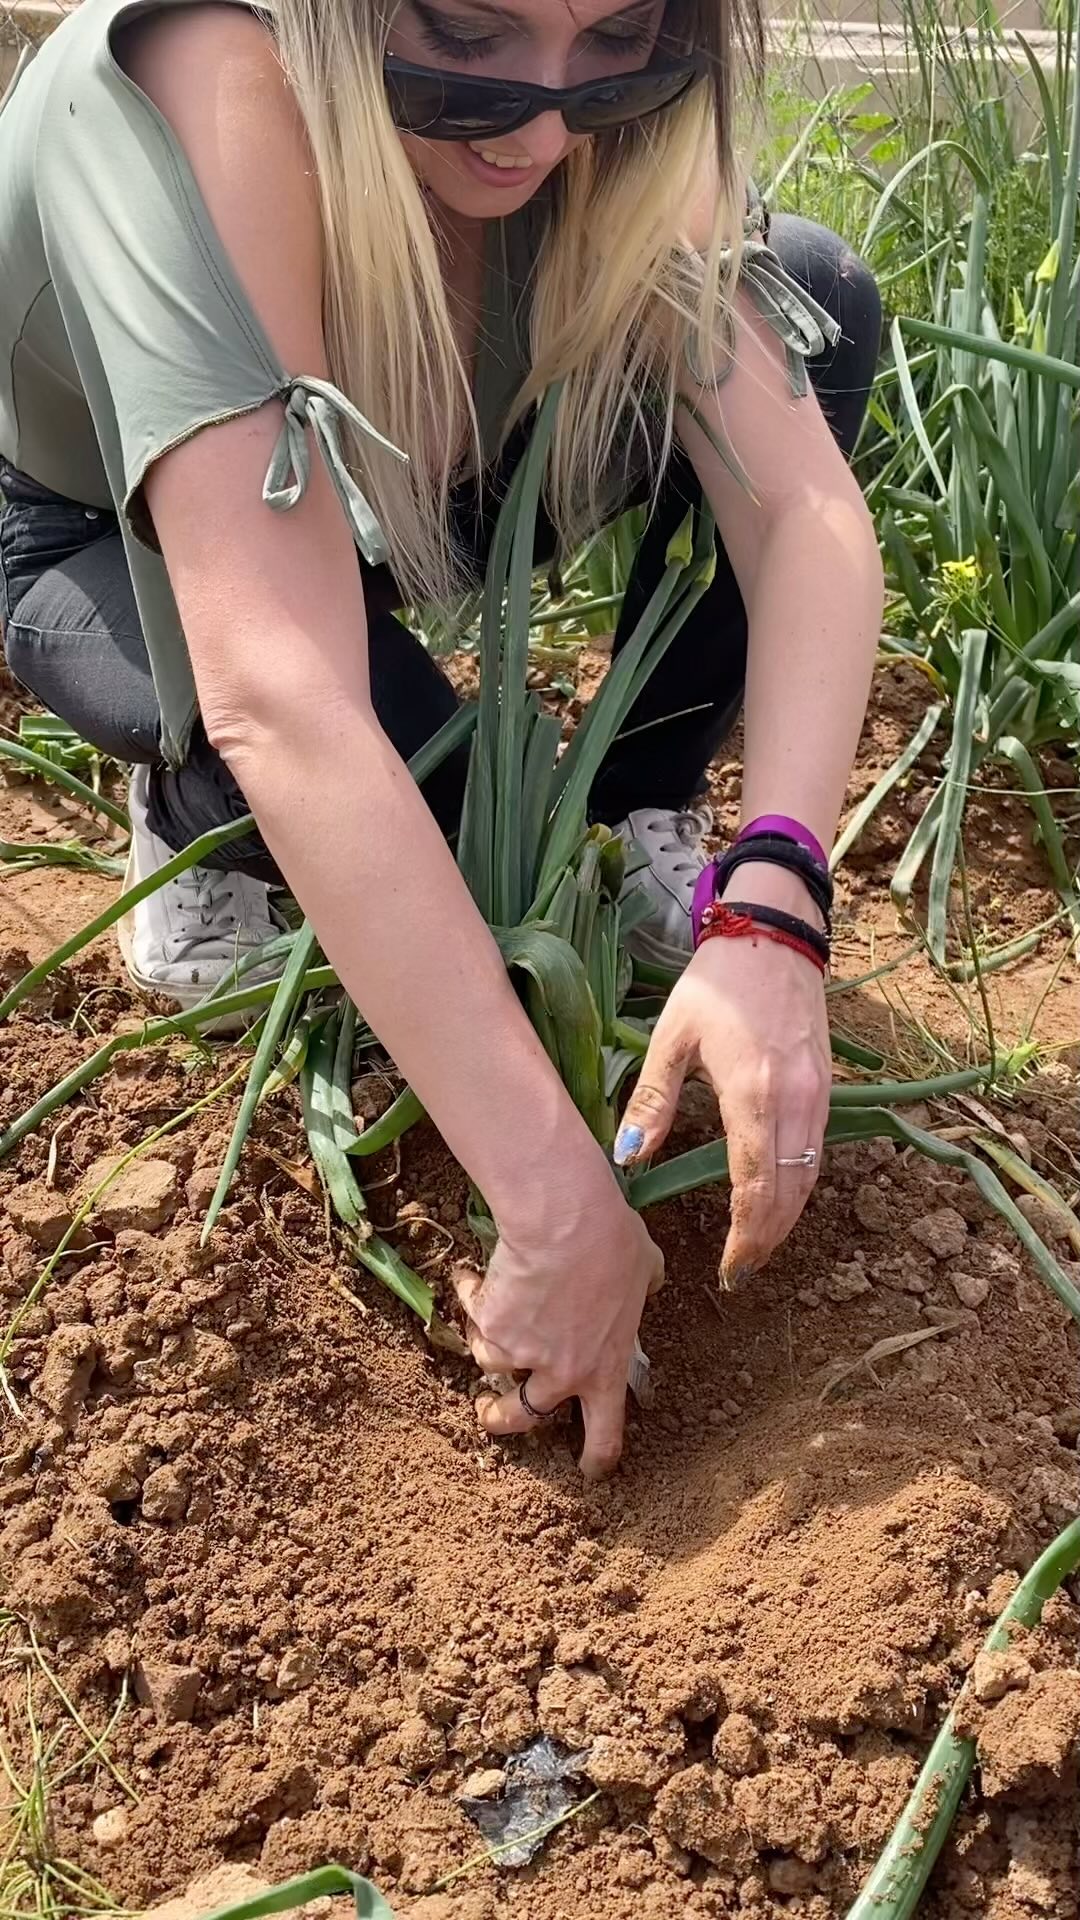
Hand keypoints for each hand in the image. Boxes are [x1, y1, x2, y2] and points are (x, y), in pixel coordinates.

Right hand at [453, 1183, 663, 1479]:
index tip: (589, 1470)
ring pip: (491, 1362)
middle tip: (489, 1411)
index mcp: (606, 1370)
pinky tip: (472, 1277)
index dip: (595, 1459)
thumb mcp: (646, 1272)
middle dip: (500, 1419)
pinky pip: (473, 1316)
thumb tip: (646, 1281)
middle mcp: (560, 1374)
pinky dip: (471, 1297)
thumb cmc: (615, 1245)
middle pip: (523, 1418)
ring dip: (488, 1338)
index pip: (605, 1435)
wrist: (567, 1226)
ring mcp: (520, 1354)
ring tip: (488, 1306)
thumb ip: (643, 1290)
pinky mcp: (489, 1326)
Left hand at [615, 864, 830, 1283]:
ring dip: (787, 1217)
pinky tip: (776, 1199)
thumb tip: (627, 1159)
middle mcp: (797, 1100)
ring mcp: (820, 1094)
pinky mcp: (828, 1086)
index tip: (729, 1268)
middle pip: (792, 1193)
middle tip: (741, 1271)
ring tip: (757, 1247)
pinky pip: (818, 1150)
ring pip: (811, 1176)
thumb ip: (653, 1100)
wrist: (773, 935)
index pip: (756, 1185)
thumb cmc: (716, 984)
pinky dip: (800, 1185)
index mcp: (755, 1092)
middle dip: (768, 1239)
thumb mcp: (673, 1038)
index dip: (745, 1235)